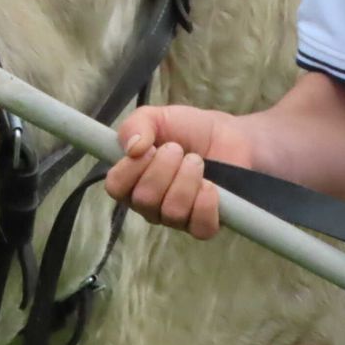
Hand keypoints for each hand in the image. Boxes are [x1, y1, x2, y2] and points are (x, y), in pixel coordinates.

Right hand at [104, 105, 253, 239]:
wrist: (229, 135)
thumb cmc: (188, 129)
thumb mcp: (157, 117)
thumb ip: (136, 125)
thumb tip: (132, 148)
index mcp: (131, 179)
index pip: (115, 187)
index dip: (131, 168)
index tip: (149, 148)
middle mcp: (148, 204)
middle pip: (144, 200)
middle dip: (164, 169)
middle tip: (179, 149)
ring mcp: (174, 218)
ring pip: (171, 212)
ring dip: (187, 180)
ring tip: (197, 161)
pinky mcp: (203, 225)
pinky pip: (199, 227)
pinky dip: (205, 204)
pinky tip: (210, 185)